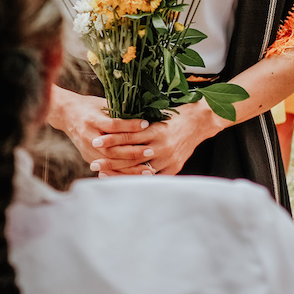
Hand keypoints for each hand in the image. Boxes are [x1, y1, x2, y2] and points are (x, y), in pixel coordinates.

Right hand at [49, 88, 148, 173]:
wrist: (66, 115)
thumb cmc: (89, 107)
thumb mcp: (102, 104)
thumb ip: (119, 112)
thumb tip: (143, 115)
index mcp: (91, 120)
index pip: (113, 125)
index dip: (130, 126)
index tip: (146, 124)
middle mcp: (88, 136)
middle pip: (112, 148)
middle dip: (133, 151)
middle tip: (151, 151)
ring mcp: (87, 149)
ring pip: (110, 161)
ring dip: (130, 166)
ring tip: (148, 168)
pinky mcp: (88, 158)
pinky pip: (107, 168)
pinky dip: (122, 172)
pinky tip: (136, 174)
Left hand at [93, 102, 215, 175]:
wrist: (199, 122)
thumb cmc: (174, 115)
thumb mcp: (156, 114)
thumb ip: (138, 122)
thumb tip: (111, 123)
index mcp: (157, 130)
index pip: (129, 136)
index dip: (112, 139)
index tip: (96, 141)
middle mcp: (162, 146)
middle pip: (132, 156)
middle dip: (111, 160)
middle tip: (93, 163)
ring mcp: (168, 159)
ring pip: (140, 168)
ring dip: (120, 172)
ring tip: (103, 173)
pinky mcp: (174, 168)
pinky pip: (152, 177)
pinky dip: (136, 178)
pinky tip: (122, 179)